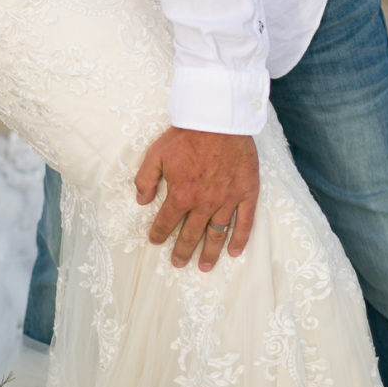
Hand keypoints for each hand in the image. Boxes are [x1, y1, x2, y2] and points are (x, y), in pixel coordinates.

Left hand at [134, 127, 259, 270]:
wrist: (219, 120)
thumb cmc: (187, 134)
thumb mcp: (156, 153)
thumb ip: (145, 178)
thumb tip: (141, 200)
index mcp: (181, 195)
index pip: (166, 222)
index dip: (158, 234)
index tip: (155, 241)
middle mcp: (204, 204)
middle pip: (191, 235)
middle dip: (182, 251)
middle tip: (177, 263)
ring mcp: (227, 201)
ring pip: (217, 235)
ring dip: (210, 253)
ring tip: (204, 267)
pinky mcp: (246, 194)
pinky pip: (244, 223)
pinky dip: (240, 240)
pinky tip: (234, 252)